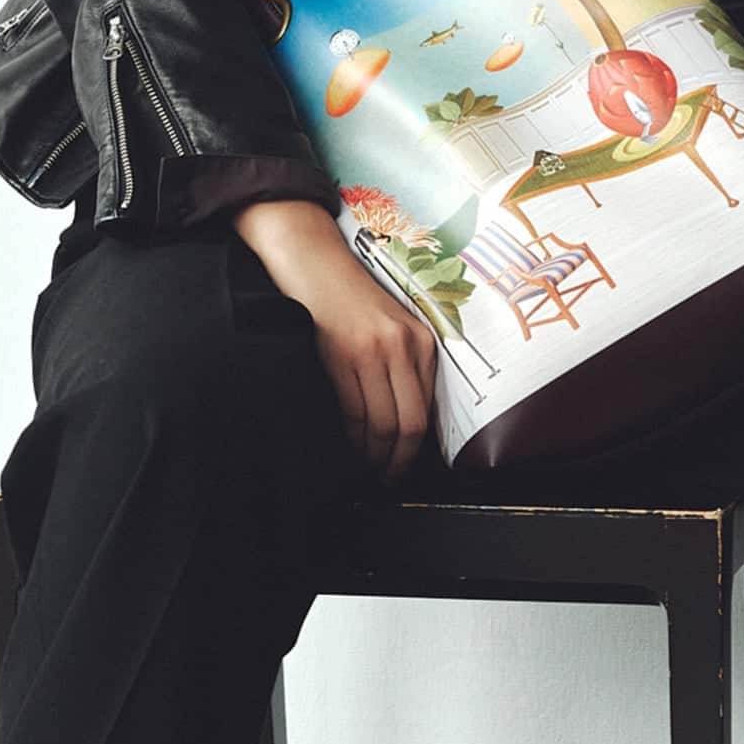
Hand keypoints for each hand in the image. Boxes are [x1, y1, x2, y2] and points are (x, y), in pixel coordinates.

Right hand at [232, 200, 437, 481]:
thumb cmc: (351, 298)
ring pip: (382, 423)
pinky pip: (354, 411)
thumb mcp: (390, 329)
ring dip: (373, 454)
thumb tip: (404, 425)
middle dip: (398, 460)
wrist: (316, 265)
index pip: (428, 410)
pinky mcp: (345, 354)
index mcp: (423, 341)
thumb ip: (403, 368)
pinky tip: (349, 444)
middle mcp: (405, 346)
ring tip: (367, 467)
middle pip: (410, 423)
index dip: (416, 448)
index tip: (406, 465)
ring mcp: (376, 350)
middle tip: (387, 478)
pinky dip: (352, 436)